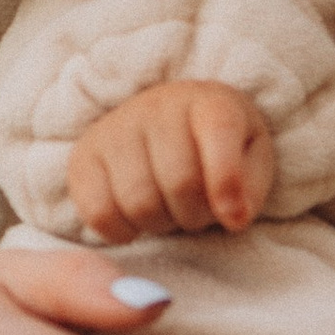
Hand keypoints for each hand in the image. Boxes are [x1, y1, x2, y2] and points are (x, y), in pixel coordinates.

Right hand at [70, 80, 275, 240]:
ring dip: (161, 223)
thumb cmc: (215, 153)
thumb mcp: (251, 161)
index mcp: (211, 102)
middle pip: (180, 182)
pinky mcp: (84, 157)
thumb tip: (234, 217)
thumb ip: (250, 189)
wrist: (167, 127)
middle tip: (197, 212)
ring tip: (169, 210)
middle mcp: (159, 105)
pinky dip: (122, 231)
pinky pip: (99, 213)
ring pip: (139, 202)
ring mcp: (117, 127)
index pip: (218, 133)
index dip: (227, 182)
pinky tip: (137, 220)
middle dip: (195, 214)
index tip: (234, 219)